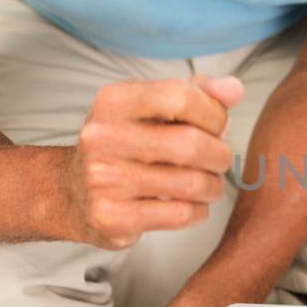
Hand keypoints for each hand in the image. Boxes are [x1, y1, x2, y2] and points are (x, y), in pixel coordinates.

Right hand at [61, 75, 243, 248]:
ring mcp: (104, 180)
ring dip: (212, 186)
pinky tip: (189, 204)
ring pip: (191, 183)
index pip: (182, 98)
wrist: (72, 194)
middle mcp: (102, 137)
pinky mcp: (111, 218)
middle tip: (219, 161)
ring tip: (207, 184)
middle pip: (191, 144)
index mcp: (114, 101)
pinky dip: (197, 210)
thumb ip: (197, 93)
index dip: (214, 114)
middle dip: (220, 155)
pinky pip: (180, 214)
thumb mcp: (152, 109)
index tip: (217, 127)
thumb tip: (234, 89)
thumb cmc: (126, 144)